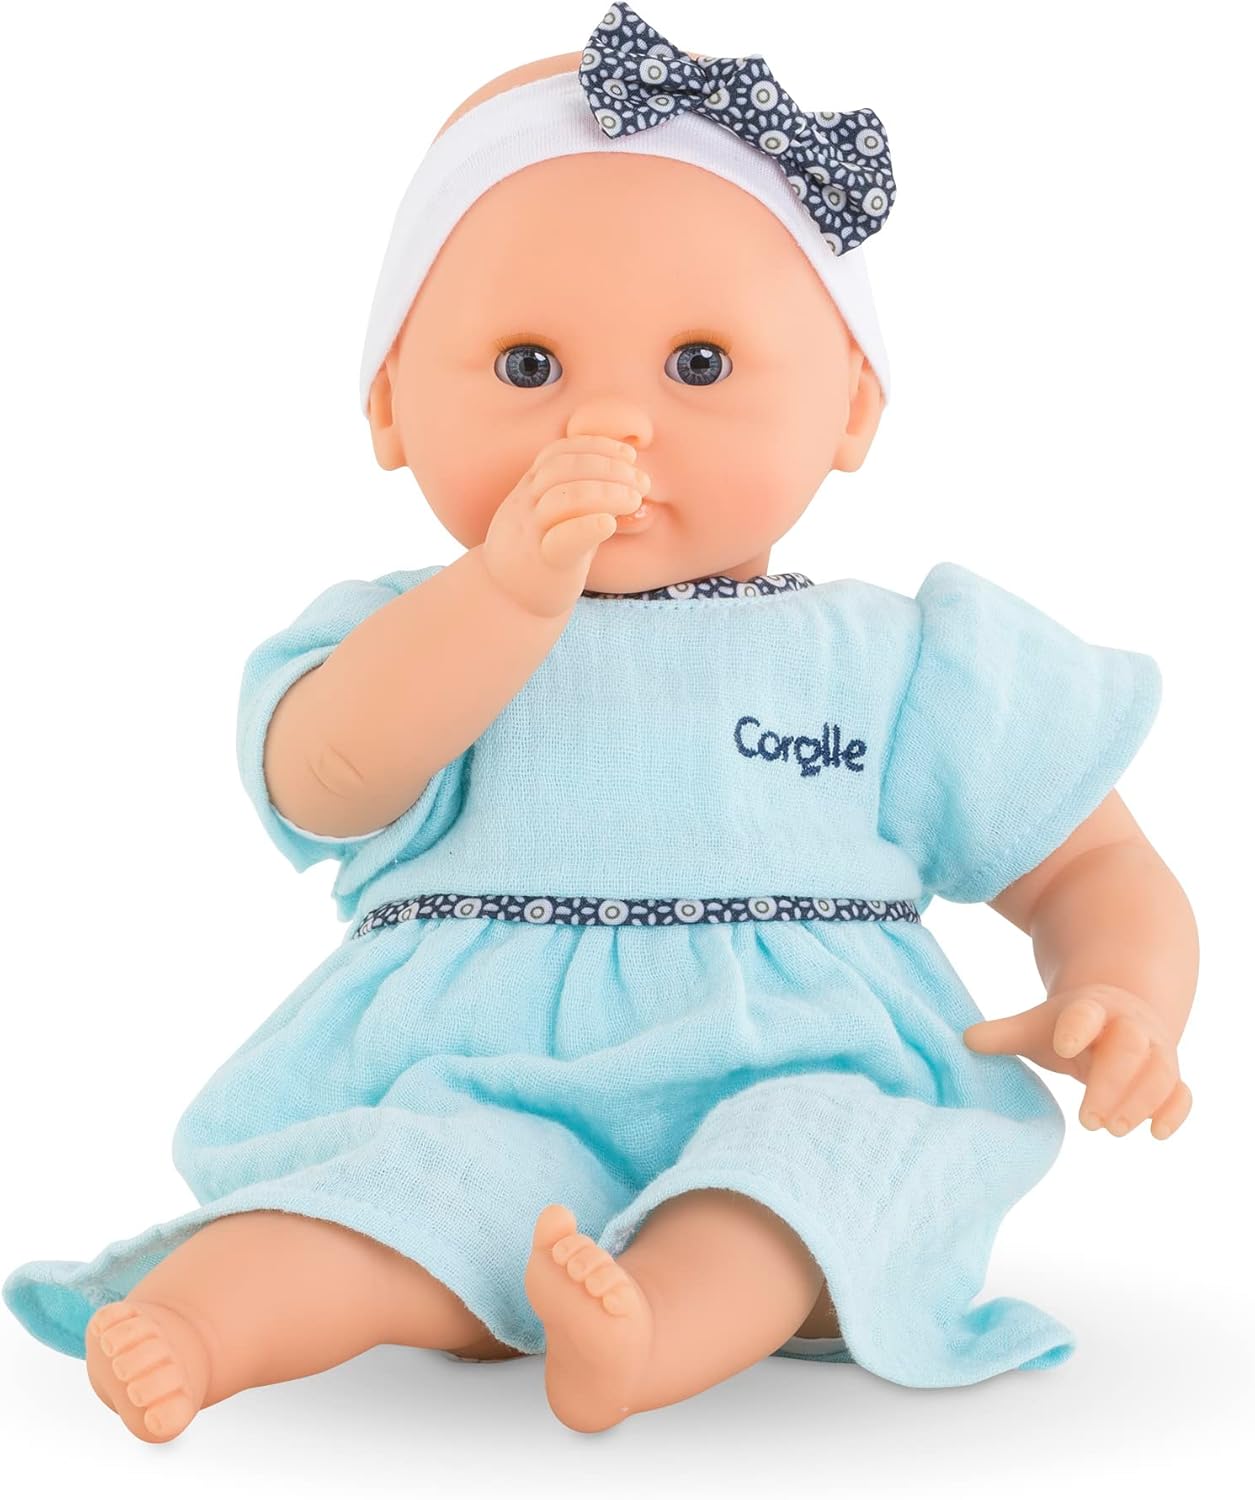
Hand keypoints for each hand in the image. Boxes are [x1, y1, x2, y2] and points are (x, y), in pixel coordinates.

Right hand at [482, 435, 651, 617]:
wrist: (509, 600)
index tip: (629, 454)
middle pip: (562, 469)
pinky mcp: (544, 565)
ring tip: (635, 499)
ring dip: (607, 491)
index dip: (596, 447)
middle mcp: (526, 506)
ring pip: (563, 498)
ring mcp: (532, 534)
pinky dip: (588, 526)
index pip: (557, 453)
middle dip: (609, 467)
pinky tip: (609, 523)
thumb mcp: (558, 518)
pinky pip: (562, 539)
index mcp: (529, 490)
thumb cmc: (545, 555)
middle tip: (642, 482)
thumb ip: (585, 496)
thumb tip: (633, 477)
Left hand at [964, 984, 1191, 1139]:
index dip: (1077, 1027)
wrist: (1121, 1012)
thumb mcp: (1039, 1025)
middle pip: (1131, 1046)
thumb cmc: (1070, 1027)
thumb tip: (964, 1040)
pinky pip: (1182, 1092)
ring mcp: (1155, 1050)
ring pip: (1160, 1072)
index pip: (1087, 1013)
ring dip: (1139, 1102)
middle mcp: (1129, 1026)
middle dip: (1112, 1082)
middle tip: (1089, 1121)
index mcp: (1092, 1008)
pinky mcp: (1171, 1076)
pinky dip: (1175, 1112)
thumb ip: (1004, 1033)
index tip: (1062, 1047)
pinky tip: (1156, 1134)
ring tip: (1112, 1130)